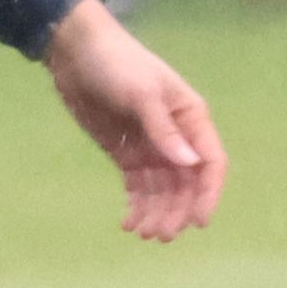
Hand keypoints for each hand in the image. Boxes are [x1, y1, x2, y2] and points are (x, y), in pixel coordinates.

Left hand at [46, 0, 224, 242]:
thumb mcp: (143, 93)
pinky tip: (128, 224)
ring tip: (143, 234)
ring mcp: (151, 148)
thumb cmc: (117, 63)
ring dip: (157, 214)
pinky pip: (139, 188)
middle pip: (186, 184)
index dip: (208, 193)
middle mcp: (177, 137)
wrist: (76, 53)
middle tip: (162, 235)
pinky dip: (137, 207)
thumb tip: (190, 164)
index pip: (210, 162)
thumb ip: (165, 130)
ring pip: (162, 191)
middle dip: (177, 211)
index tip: (198, 221)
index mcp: (191, 118)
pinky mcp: (127, 155)